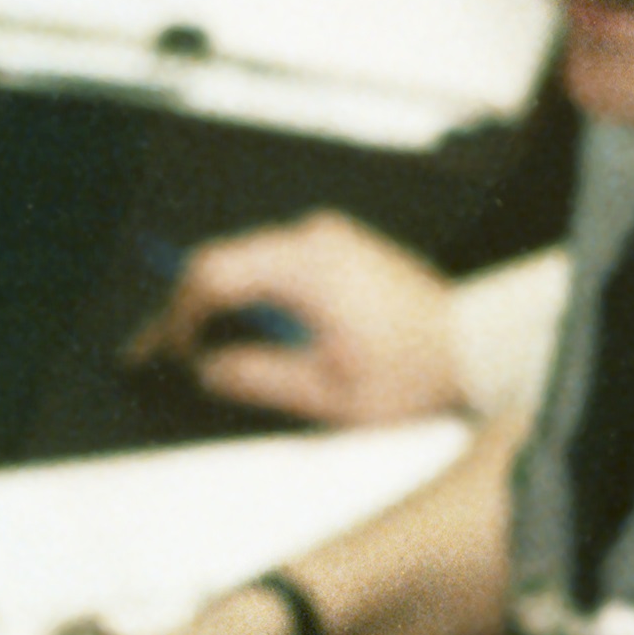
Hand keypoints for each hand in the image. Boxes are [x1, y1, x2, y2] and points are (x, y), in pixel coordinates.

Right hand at [128, 211, 464, 426]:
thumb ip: (256, 378)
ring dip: (217, 301)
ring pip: (245, 260)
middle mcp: (313, 239)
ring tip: (194, 346)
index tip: (164, 356)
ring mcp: (328, 239)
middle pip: (221, 262)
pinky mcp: (340, 248)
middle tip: (156, 350)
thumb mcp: (327, 396)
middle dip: (184, 307)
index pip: (211, 277)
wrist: (477, 346)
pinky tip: (243, 330)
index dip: (175, 318)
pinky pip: (275, 261)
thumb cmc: (413, 373)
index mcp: (305, 269)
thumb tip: (206, 367)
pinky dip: (250, 293)